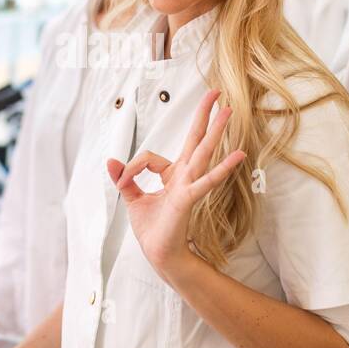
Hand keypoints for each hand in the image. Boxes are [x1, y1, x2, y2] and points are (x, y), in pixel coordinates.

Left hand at [106, 89, 245, 281]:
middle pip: (194, 139)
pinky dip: (221, 168)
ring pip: (203, 152)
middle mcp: (183, 176)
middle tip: (217, 93)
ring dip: (216, 131)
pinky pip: (205, 180)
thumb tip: (110, 160)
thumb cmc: (152, 229)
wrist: (160, 254)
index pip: (150, 157)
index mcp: (172, 175)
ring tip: (229, 110)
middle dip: (204, 115)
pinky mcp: (189, 198)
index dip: (130, 167)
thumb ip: (125, 178)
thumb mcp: (133, 199)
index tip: (120, 181)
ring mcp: (189, 185)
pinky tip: (238, 155)